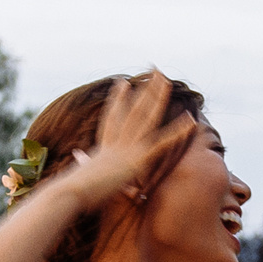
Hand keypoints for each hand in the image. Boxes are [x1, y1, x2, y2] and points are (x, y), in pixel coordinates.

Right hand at [56, 71, 193, 209]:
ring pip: (145, 117)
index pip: (113, 118)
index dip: (118, 100)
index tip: (122, 83)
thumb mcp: (80, 172)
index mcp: (104, 146)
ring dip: (157, 97)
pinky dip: (177, 132)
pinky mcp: (137, 160)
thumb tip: (79, 157)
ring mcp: (127, 148)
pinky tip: (191, 121)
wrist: (71, 191)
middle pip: (133, 110)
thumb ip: (84, 164)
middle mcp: (116, 141)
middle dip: (145, 90)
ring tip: (167, 79)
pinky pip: (162, 143)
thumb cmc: (72, 189)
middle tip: (154, 71)